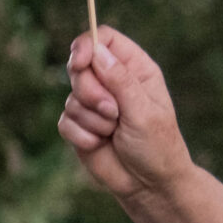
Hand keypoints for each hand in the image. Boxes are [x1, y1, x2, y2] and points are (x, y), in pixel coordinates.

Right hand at [59, 27, 192, 201]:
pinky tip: (101, 144)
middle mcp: (113, 81)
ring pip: (71, 96)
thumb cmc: (157, 146)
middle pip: (80, 65)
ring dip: (92, 119)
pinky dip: (82, 135)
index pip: (104, 39)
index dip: (87, 45)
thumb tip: (96, 51)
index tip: (80, 62)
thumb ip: (120, 81)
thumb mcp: (144, 112)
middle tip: (112, 112)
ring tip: (114, 132)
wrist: (149, 184)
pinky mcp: (79, 124)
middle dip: (90, 91)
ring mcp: (94, 103)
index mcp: (136, 69)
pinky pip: (65, 121)